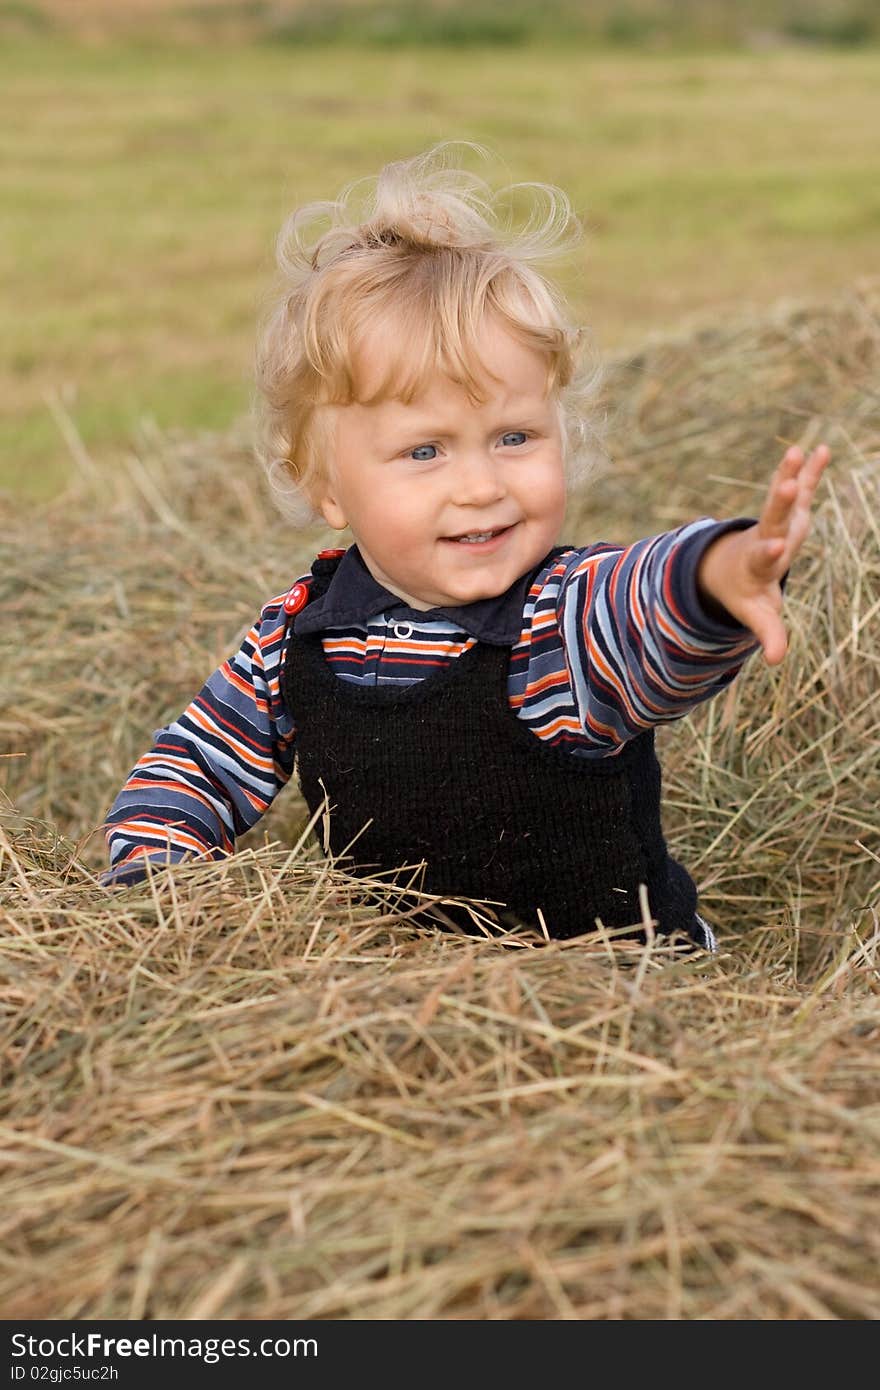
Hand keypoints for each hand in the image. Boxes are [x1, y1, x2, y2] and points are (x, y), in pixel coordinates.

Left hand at [697, 443, 830, 664]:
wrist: (730, 567)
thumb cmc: (747, 592)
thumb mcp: (755, 613)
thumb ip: (766, 633)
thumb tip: (775, 660)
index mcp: (757, 564)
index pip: (762, 558)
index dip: (767, 552)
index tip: (773, 546)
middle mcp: (764, 537)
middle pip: (770, 520)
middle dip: (779, 505)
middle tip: (786, 487)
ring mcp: (774, 520)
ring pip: (780, 497)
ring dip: (789, 474)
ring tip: (797, 452)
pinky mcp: (787, 510)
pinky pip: (801, 488)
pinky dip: (811, 470)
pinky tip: (824, 448)